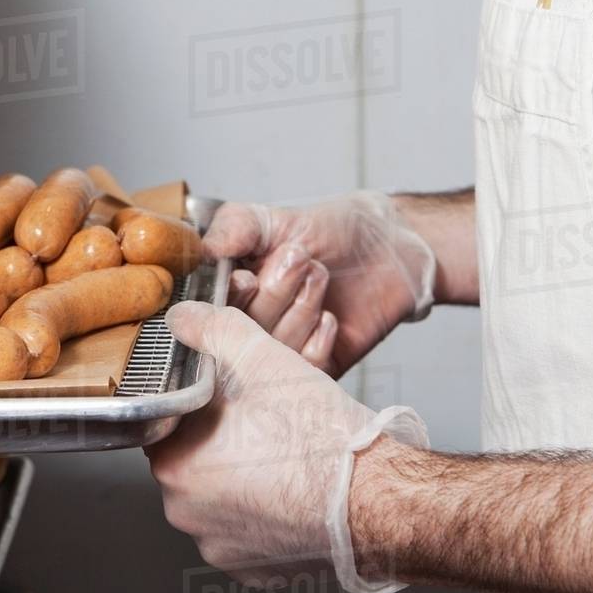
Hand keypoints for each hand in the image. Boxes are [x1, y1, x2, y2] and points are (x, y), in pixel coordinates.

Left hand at [147, 301, 371, 583]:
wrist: (376, 499)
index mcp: (174, 463)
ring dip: (245, 476)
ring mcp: (220, 547)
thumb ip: (212, 330)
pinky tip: (296, 488)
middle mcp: (185, 513)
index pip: (169, 422)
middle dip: (224, 439)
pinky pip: (250, 531)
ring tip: (286, 454)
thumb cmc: (320, 436)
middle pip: (194, 460)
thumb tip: (182, 318)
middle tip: (265, 420)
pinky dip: (268, 512)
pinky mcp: (254, 570)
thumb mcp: (263, 358)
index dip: (201, 401)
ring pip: (223, 496)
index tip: (230, 395)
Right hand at [204, 191, 434, 375]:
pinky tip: (330, 317)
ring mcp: (281, 355)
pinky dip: (317, 341)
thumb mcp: (275, 219)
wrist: (388, 249)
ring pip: (273, 351)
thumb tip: (204, 250)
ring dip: (301, 309)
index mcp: (230, 295)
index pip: (208, 312)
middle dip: (274, 293)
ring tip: (320, 275)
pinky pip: (304, 372)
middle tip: (300, 257)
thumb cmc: (329, 231)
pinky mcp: (315, 374)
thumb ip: (236, 227)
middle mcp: (249, 329)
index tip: (249, 277)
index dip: (229, 299)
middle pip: (240, 334)